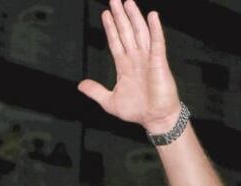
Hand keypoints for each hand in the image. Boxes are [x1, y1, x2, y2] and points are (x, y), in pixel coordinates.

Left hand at [77, 0, 181, 133]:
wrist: (154, 118)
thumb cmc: (137, 110)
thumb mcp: (109, 101)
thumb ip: (95, 91)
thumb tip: (81, 84)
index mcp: (125, 66)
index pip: (116, 42)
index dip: (111, 28)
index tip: (105, 14)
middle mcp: (136, 59)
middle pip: (127, 32)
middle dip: (120, 16)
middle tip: (115, 0)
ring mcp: (148, 59)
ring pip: (140, 33)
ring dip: (134, 17)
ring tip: (128, 2)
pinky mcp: (159, 63)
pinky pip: (157, 43)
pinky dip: (155, 29)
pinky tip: (152, 16)